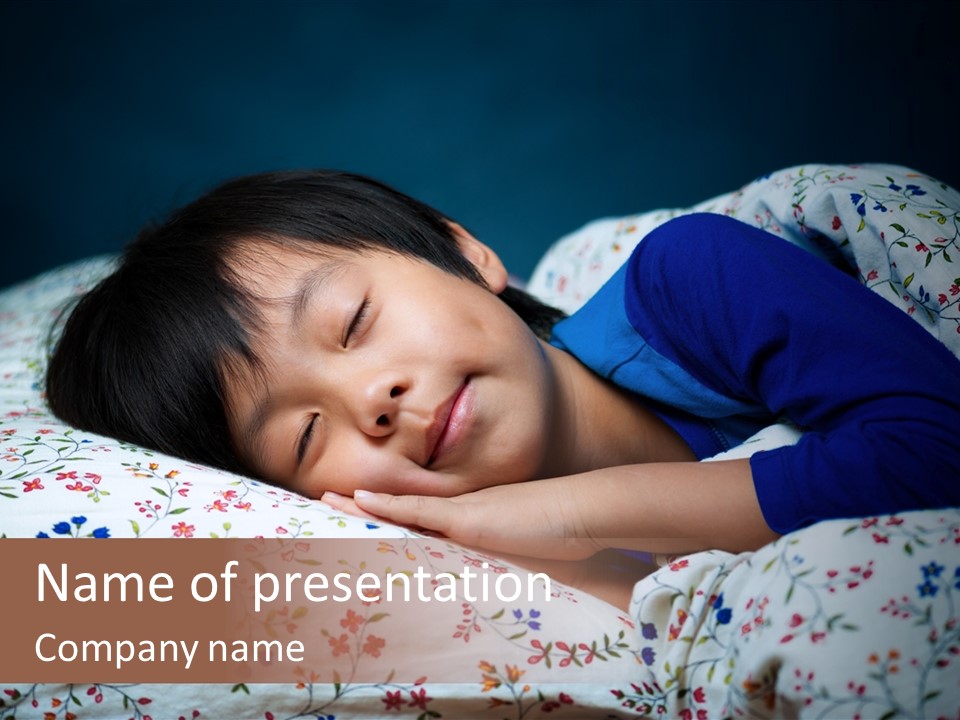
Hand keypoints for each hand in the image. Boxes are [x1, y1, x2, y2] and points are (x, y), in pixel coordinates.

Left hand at [322, 477, 606, 560]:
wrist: (583, 512)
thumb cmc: (563, 536)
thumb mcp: (528, 553)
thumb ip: (509, 561)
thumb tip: (505, 576)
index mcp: (471, 519)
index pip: (421, 519)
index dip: (389, 515)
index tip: (363, 513)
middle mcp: (460, 512)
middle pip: (403, 511)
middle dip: (364, 508)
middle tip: (327, 501)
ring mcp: (462, 512)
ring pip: (401, 509)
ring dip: (363, 506)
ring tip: (328, 500)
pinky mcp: (466, 518)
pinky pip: (418, 511)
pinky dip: (387, 505)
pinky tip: (360, 499)